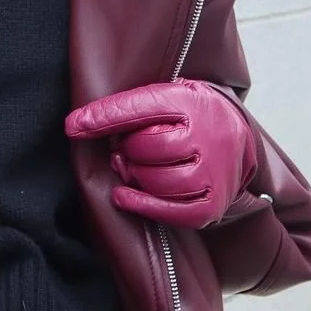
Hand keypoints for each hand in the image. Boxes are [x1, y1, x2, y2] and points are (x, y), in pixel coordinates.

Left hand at [66, 80, 257, 229]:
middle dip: (128, 150)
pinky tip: (124, 196)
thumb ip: (123, 108)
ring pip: (155, 181)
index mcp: (190, 102)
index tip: (74, 127)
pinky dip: (142, 206)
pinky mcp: (212, 204)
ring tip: (138, 167)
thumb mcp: (161, 98)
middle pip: (145, 149)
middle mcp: (207, 137)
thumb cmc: (187, 117)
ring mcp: (213, 172)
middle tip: (129, 149)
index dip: (103, 118)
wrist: (236, 137)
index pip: (139, 109)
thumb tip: (75, 126)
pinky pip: (170, 211)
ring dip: (136, 176)